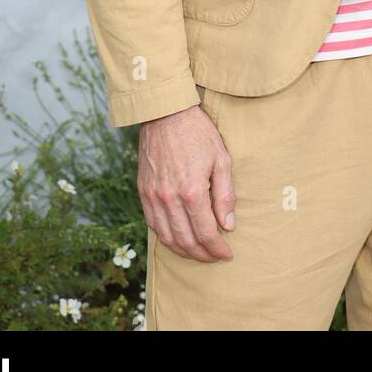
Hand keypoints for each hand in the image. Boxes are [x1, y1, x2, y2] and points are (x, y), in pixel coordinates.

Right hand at [138, 104, 235, 261]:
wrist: (165, 113)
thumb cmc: (197, 132)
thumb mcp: (221, 159)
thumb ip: (225, 195)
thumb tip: (228, 225)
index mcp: (192, 191)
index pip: (206, 232)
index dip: (218, 249)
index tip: (227, 254)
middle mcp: (169, 198)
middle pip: (186, 240)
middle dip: (202, 255)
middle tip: (214, 258)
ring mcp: (153, 196)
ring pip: (167, 237)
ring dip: (183, 250)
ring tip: (197, 253)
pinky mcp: (143, 191)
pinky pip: (152, 224)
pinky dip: (165, 237)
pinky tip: (176, 238)